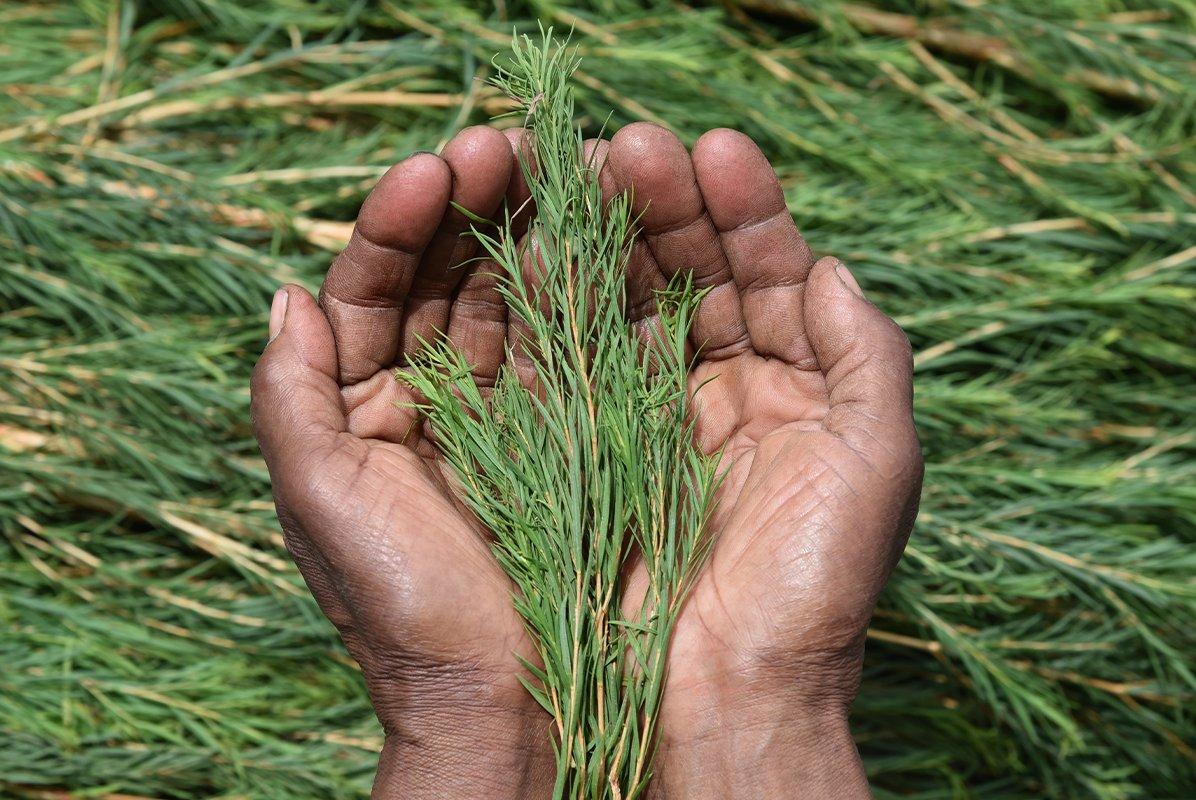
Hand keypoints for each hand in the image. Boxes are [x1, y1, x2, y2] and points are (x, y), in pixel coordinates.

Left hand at [250, 126, 553, 798]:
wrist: (502, 701)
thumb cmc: (403, 608)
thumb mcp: (322, 498)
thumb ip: (290, 396)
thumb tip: (284, 293)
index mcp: (358, 404)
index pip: (370, 286)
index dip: (397, 221)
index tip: (438, 169)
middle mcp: (427, 394)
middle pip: (443, 276)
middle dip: (471, 205)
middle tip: (510, 144)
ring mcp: (503, 408)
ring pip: (510, 297)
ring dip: (529, 230)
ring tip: (560, 167)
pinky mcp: (568, 428)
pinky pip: (568, 344)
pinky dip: (580, 291)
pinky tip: (597, 241)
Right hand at [599, 124, 922, 797]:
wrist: (728, 697)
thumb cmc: (814, 587)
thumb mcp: (876, 461)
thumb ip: (870, 355)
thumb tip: (830, 262)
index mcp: (798, 388)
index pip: (771, 272)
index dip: (746, 208)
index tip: (714, 148)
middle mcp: (725, 391)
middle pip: (693, 274)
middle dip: (667, 207)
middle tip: (631, 147)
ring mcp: (651, 417)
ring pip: (628, 303)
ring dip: (608, 238)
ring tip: (581, 174)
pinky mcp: (587, 449)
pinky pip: (573, 360)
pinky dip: (560, 304)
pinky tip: (545, 249)